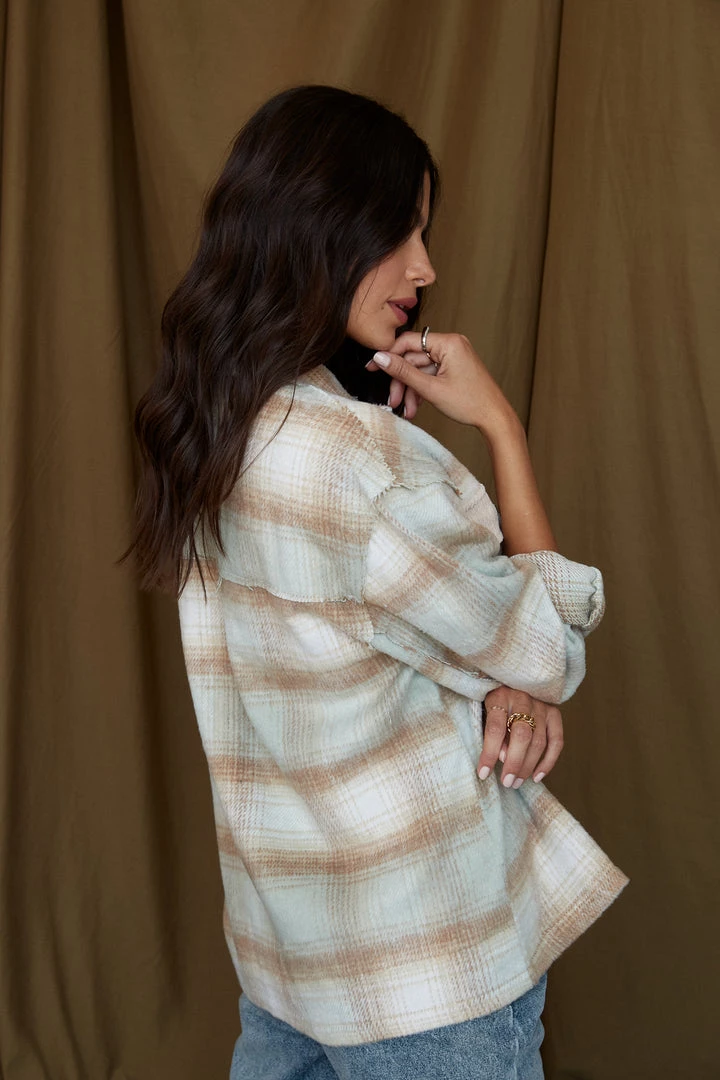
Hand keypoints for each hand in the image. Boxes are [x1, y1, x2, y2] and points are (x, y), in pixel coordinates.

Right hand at [365, 330, 516, 433]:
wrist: (495, 418)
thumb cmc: (470, 403)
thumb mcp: (431, 389)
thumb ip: (403, 372)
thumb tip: (380, 357)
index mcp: (448, 343)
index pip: (408, 341)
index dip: (388, 355)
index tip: (372, 368)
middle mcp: (451, 344)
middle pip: (414, 359)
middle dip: (402, 382)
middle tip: (392, 400)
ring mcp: (453, 356)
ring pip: (421, 370)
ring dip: (411, 390)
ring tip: (407, 410)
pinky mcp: (454, 367)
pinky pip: (431, 374)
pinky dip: (422, 389)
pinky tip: (416, 406)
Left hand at [476, 687, 563, 788]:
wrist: (512, 678)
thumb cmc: (493, 702)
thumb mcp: (484, 713)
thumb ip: (491, 733)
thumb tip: (504, 758)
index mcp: (499, 696)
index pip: (495, 728)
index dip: (489, 753)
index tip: (483, 773)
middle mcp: (522, 698)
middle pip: (522, 735)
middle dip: (514, 763)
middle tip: (507, 782)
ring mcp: (541, 705)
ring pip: (539, 741)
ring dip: (528, 766)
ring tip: (516, 782)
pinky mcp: (554, 712)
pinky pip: (557, 741)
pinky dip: (549, 761)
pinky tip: (536, 776)